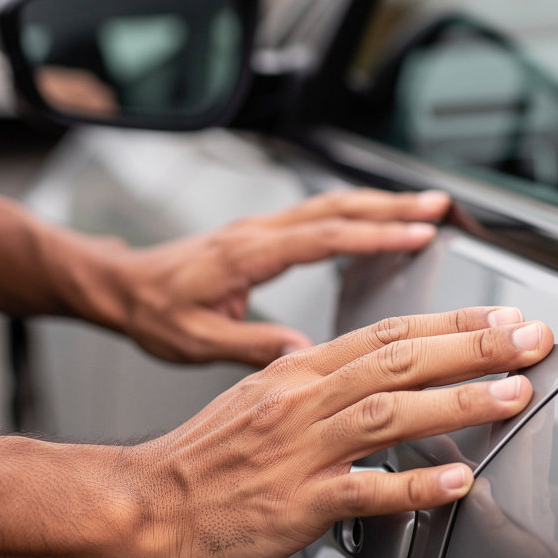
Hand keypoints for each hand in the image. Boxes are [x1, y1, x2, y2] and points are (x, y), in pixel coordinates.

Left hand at [109, 188, 451, 364]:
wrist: (121, 286)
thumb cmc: (152, 311)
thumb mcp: (194, 340)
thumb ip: (248, 344)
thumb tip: (300, 353)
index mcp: (245, 255)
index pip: (321, 237)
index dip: (372, 234)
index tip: (415, 234)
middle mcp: (257, 233)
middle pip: (335, 208)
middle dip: (390, 206)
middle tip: (436, 207)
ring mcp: (261, 228)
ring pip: (329, 205)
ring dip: (377, 203)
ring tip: (421, 208)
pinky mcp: (262, 234)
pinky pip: (318, 214)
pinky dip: (355, 212)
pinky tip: (377, 220)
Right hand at [133, 306, 554, 557]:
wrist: (149, 502)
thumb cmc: (207, 454)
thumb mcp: (260, 394)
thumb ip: (317, 378)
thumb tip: (369, 369)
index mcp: (298, 369)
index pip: (387, 333)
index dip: (449, 324)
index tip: (498, 319)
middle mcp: (303, 399)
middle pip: (399, 361)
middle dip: (472, 348)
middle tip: (528, 341)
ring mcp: (300, 449)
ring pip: (390, 415)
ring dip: (459, 402)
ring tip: (514, 395)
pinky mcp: (297, 502)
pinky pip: (365, 490)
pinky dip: (416, 485)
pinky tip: (460, 481)